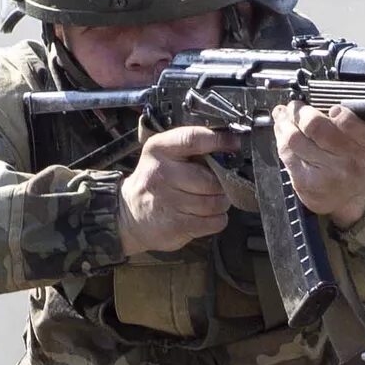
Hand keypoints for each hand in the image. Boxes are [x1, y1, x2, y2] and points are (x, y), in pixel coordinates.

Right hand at [118, 124, 239, 256]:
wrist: (129, 214)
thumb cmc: (156, 181)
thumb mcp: (164, 155)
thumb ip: (192, 148)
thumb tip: (231, 147)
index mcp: (159, 149)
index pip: (194, 139)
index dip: (220, 141)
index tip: (235, 143)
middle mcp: (161, 173)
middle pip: (211, 179)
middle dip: (221, 183)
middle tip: (217, 184)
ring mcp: (168, 201)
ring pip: (215, 202)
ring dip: (220, 203)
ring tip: (210, 200)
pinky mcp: (176, 225)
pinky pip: (214, 222)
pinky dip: (217, 219)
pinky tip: (205, 215)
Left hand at [275, 102, 364, 227]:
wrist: (353, 194)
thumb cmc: (355, 158)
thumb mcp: (363, 135)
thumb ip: (343, 116)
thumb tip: (307, 100)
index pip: (348, 121)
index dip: (336, 111)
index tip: (330, 108)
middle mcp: (350, 162)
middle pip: (314, 126)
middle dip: (300, 111)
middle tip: (296, 107)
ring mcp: (328, 175)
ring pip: (294, 138)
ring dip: (285, 123)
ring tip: (285, 118)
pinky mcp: (307, 184)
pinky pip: (286, 153)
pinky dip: (281, 139)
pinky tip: (283, 134)